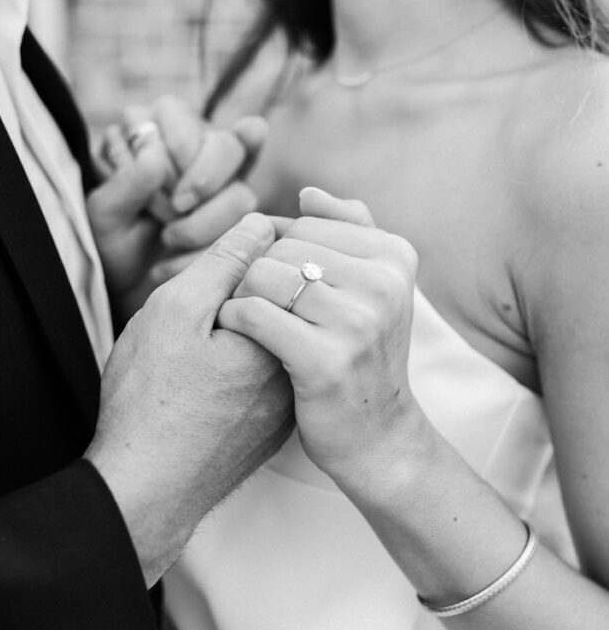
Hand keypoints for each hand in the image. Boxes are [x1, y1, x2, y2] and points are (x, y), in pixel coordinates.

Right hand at [85, 212, 294, 585]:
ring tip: (189, 354)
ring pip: (269, 340)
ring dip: (236, 331)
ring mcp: (286, 403)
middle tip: (190, 323)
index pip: (280, 267)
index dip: (233, 262)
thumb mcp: (176, 310)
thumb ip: (226, 260)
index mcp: (280, 335)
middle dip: (237, 296)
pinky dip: (237, 367)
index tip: (198, 286)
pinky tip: (199, 383)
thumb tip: (264, 222)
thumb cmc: (149, 401)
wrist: (144, 491)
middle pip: (277, 305)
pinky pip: (263, 377)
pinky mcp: (271, 427)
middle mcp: (296, 369)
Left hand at [88, 96, 267, 319]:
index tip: (160, 183)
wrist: (126, 285)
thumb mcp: (104, 214)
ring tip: (168, 240)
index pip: (181, 115)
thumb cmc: (110, 241)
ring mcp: (227, 182)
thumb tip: (156, 158)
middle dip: (204, 182)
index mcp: (156, 124)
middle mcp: (199, 143)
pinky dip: (216, 247)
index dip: (177, 149)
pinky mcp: (241, 218)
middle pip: (228, 145)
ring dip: (205, 223)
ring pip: (242, 192)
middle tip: (176, 209)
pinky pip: (249, 229)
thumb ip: (126, 184)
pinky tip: (181, 259)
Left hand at [217, 187, 419, 480]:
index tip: (280, 288)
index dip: (277, 254)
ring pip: (263, 277)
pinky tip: (237, 335)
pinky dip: (234, 321)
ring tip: (246, 321)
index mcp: (395, 257)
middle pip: (280, 249)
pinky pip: (254, 315)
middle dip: (257, 275)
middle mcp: (383, 284)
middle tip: (258, 308)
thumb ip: (349, 232)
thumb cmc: (363, 355)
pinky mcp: (324, 361)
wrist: (377, 436)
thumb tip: (308, 193)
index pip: (304, 227)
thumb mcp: (372, 288)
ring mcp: (357, 324)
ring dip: (241, 297)